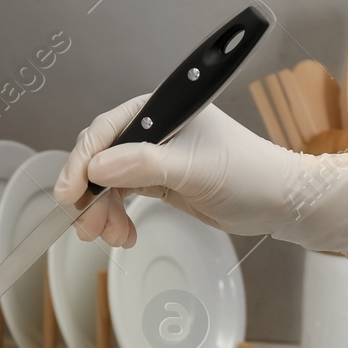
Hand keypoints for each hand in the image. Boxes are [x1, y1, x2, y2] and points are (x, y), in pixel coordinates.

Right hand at [53, 95, 347, 257]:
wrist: (278, 202)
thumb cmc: (248, 174)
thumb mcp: (193, 169)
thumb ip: (143, 165)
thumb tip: (97, 166)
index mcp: (163, 109)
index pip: (108, 130)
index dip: (83, 161)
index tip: (69, 193)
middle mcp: (155, 128)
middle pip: (101, 157)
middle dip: (91, 194)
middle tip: (87, 227)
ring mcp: (155, 156)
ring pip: (109, 181)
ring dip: (102, 212)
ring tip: (110, 238)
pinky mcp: (159, 180)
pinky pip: (123, 196)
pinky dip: (117, 217)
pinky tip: (123, 234)